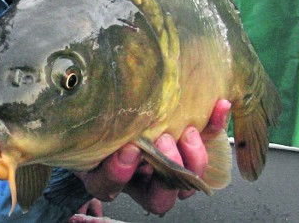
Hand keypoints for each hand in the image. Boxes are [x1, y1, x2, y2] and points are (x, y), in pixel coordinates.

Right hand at [73, 99, 231, 218]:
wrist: (104, 102)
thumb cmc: (89, 116)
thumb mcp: (80, 121)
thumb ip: (82, 123)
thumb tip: (79, 104)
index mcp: (106, 176)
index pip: (109, 188)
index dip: (118, 174)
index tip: (126, 150)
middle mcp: (139, 179)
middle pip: (159, 197)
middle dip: (165, 170)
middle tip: (163, 141)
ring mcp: (167, 166)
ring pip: (188, 179)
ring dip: (193, 158)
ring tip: (188, 132)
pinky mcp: (187, 145)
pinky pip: (207, 142)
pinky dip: (215, 126)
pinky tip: (219, 106)